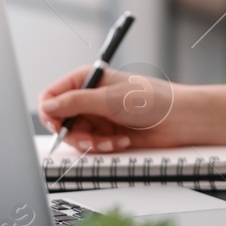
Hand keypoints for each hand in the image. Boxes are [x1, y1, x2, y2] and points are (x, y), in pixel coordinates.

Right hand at [37, 65, 183, 152]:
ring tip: (111, 141)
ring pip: (76, 136)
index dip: (51, 112)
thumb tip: (48, 105)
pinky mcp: (107, 133)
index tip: (58, 126)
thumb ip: (76, 103)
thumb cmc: (150, 99)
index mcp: (88, 79)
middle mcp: (90, 97)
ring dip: (92, 143)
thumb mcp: (109, 99)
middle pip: (62, 120)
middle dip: (74, 134)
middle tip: (88, 140)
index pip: (53, 95)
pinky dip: (104, 146)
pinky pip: (92, 145)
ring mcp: (98, 116)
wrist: (178, 119)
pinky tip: (122, 141)